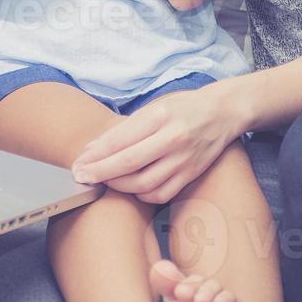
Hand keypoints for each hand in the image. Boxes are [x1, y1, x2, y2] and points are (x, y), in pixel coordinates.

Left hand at [69, 79, 243, 204]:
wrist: (222, 113)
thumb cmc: (183, 107)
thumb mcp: (154, 107)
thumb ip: (125, 129)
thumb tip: (92, 147)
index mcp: (160, 116)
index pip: (120, 140)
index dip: (95, 155)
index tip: (78, 162)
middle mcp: (173, 139)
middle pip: (128, 164)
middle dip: (99, 173)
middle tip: (81, 176)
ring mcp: (184, 160)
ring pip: (143, 184)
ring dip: (117, 186)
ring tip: (103, 181)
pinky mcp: (190, 175)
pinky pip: (160, 194)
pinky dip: (140, 195)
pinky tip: (130, 188)